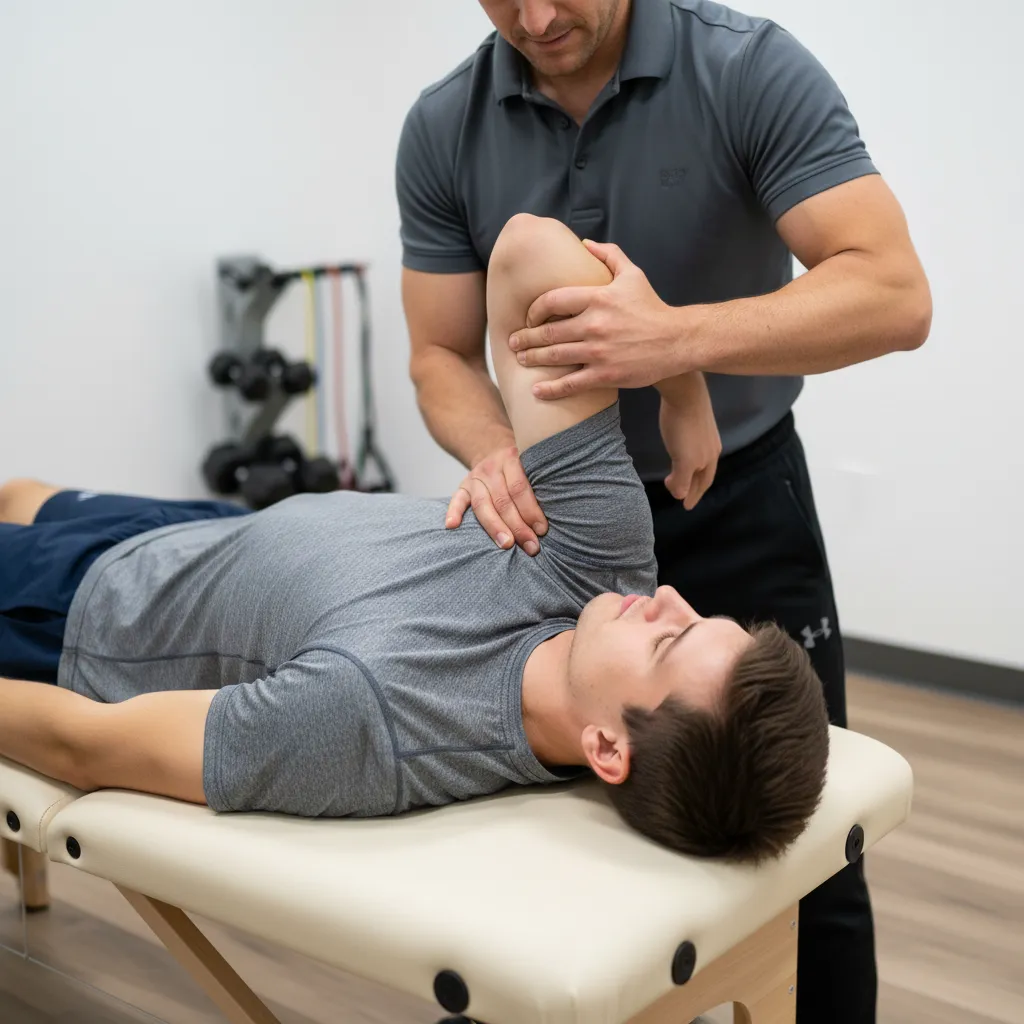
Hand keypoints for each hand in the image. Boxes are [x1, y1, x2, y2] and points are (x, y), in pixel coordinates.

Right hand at [446, 445, 547, 554]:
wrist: (493, 448)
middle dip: (518, 526)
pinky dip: (453, 511)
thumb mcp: (532, 465)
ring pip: (483, 505)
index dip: (531, 511)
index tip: (542, 531)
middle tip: (531, 546)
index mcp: (512, 459)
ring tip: (507, 544)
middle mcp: (492, 467)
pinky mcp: (463, 486)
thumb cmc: (522, 467)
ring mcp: (476, 477)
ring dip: (495, 527)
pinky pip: (457, 499)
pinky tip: (452, 525)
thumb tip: (554, 519)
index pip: (520, 488)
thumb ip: (540, 485)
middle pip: (503, 500)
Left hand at [508, 240, 684, 399]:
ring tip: (520, 360)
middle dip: (525, 338)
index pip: (552, 300)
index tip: (528, 317)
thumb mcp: (633, 274)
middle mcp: (595, 324)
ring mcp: (599, 352)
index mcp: (598, 298)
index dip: (533, 310)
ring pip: (555, 356)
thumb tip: (584, 243)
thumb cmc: (652, 308)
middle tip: (513, 342)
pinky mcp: (605, 375)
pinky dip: (551, 389)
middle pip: (548, 331)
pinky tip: (537, 391)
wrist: (677, 341)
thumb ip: (609, 255)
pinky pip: (571, 383)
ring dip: (532, 359)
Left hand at [658, 373, 721, 509]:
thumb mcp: (683, 459)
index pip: (703, 483)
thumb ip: (683, 479)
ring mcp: (705, 434)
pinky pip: (693, 446)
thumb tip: (680, 495)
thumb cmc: (682, 427)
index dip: (695, 495)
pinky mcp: (696, 421)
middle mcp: (711, 448)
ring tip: (679, 476)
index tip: (686, 506)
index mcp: (709, 458)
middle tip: (683, 496)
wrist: (685, 392)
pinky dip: (687, 456)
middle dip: (694, 486)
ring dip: (690, 472)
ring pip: (699, 459)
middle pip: (703, 473)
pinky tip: (679, 452)